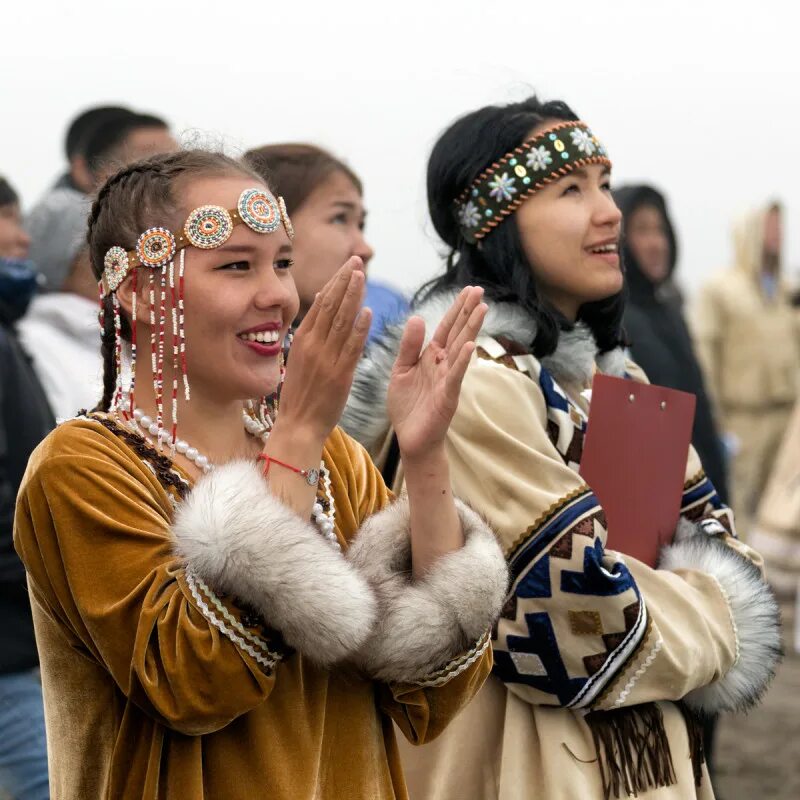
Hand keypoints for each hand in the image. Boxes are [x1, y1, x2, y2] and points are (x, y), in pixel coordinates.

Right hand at [276, 257, 371, 442]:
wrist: (298, 425)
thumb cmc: (301, 394)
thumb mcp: (300, 358)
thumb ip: (312, 332)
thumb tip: (323, 302)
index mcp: (302, 340)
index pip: (321, 304)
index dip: (336, 282)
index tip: (348, 266)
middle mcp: (312, 346)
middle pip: (330, 306)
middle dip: (345, 281)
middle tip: (357, 260)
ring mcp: (325, 360)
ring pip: (341, 322)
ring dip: (352, 297)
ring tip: (362, 276)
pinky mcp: (339, 375)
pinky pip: (350, 348)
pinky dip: (359, 329)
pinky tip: (367, 313)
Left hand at [387, 287, 485, 459]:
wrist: (411, 440)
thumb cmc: (408, 407)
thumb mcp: (401, 371)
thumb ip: (408, 346)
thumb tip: (418, 317)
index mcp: (431, 357)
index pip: (446, 328)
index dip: (457, 309)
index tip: (468, 290)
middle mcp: (443, 364)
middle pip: (457, 332)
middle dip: (468, 311)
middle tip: (480, 290)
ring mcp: (448, 379)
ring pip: (461, 349)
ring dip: (471, 329)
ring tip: (483, 308)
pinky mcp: (447, 396)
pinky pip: (455, 376)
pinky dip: (462, 361)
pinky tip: (470, 346)